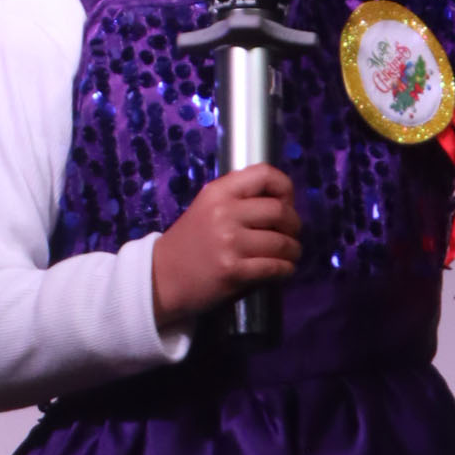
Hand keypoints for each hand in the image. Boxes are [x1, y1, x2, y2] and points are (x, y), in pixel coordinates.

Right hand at [152, 166, 300, 325]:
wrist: (161, 279)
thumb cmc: (190, 244)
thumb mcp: (207, 208)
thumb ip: (238, 199)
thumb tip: (283, 203)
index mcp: (218, 192)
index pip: (265, 175)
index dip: (285, 189)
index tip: (286, 203)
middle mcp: (224, 213)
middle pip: (280, 211)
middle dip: (294, 225)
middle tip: (291, 235)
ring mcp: (229, 242)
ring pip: (282, 242)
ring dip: (293, 251)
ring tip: (289, 255)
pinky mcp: (233, 271)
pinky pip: (275, 267)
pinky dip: (286, 270)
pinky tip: (283, 270)